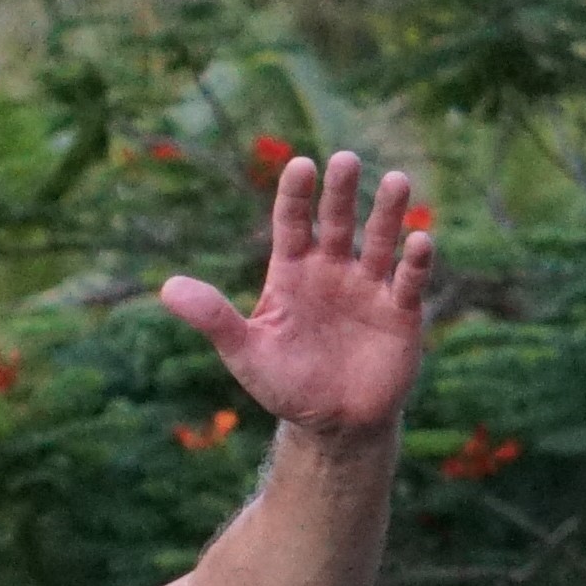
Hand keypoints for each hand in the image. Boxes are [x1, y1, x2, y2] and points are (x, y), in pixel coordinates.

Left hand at [157, 151, 434, 440]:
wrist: (333, 425)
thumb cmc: (286, 384)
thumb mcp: (245, 352)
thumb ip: (213, 318)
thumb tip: (167, 288)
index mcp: (293, 271)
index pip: (293, 223)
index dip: (296, 195)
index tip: (301, 166)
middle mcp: (332, 270)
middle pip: (337, 221)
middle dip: (342, 192)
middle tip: (345, 160)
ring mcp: (368, 287)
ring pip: (380, 240)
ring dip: (389, 212)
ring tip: (397, 180)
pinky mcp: (400, 312)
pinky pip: (408, 280)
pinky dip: (415, 261)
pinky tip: (418, 241)